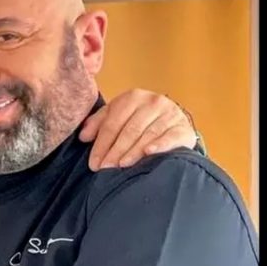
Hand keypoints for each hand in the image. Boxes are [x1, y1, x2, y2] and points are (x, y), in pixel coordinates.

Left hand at [79, 89, 196, 170]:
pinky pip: (171, 136)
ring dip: (133, 152)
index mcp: (132, 97)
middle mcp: (152, 102)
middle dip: (115, 151)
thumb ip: (98, 124)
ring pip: (148, 134)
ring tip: (121, 166)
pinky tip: (148, 153)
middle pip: (129, 130)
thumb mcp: (116, 116)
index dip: (101, 144)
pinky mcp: (183, 127)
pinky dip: (160, 145)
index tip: (94, 163)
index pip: (112, 123)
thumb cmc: (137, 120)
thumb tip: (83, 136)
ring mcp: (170, 113)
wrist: (171, 121)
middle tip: (105, 168)